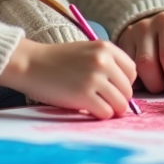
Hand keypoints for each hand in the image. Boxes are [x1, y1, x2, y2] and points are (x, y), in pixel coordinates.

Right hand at [0, 39, 137, 118]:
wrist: (30, 64)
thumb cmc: (57, 61)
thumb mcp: (87, 51)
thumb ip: (107, 65)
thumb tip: (126, 91)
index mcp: (106, 48)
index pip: (132, 71)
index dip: (124, 83)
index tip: (112, 88)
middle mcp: (103, 61)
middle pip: (128, 90)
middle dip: (118, 98)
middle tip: (102, 100)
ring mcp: (94, 78)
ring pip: (120, 104)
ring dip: (111, 109)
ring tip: (96, 106)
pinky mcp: (84, 95)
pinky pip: (106, 113)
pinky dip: (100, 115)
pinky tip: (88, 109)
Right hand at [116, 11, 163, 93]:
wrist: (162, 27)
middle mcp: (145, 26)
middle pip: (147, 63)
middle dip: (159, 84)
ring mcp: (129, 36)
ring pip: (134, 69)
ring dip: (147, 85)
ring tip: (158, 84)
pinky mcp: (119, 46)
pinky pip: (124, 71)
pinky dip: (136, 82)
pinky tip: (146, 81)